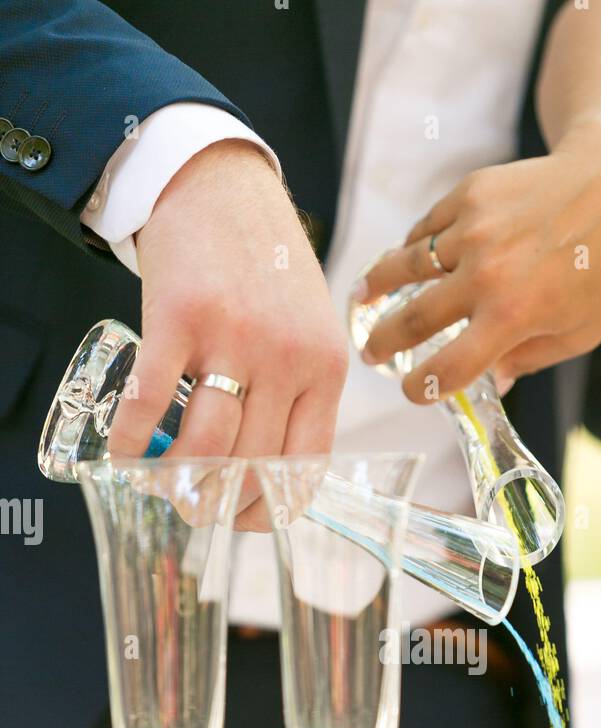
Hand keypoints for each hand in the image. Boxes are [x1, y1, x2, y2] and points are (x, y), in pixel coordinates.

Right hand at [108, 139, 347, 528]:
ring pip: (207, 447)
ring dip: (180, 482)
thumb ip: (301, 389)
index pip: (303, 466)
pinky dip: (134, 442)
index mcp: (324, 367)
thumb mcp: (311, 325)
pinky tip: (126, 457)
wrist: (217, 184)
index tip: (245, 520)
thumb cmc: (264, 263)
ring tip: (164, 487)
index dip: (270, 509)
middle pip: (252, 465)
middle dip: (221, 503)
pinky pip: (152, 404)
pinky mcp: (179, 318)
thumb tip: (272, 468)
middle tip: (197, 509)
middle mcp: (287, 357)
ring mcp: (233, 338)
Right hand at [358, 120, 600, 402]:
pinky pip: (427, 230)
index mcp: (513, 317)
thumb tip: (491, 385)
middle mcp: (486, 275)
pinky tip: (405, 259)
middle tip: (370, 353)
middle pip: (411, 320)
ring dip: (376, 287)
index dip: (421, 388)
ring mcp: (473, 230)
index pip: (448, 368)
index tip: (410, 390)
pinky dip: (413, 247)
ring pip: (405, 266)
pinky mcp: (470, 195)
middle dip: (382, 343)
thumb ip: (529, 360)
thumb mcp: (580, 330)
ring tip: (362, 299)